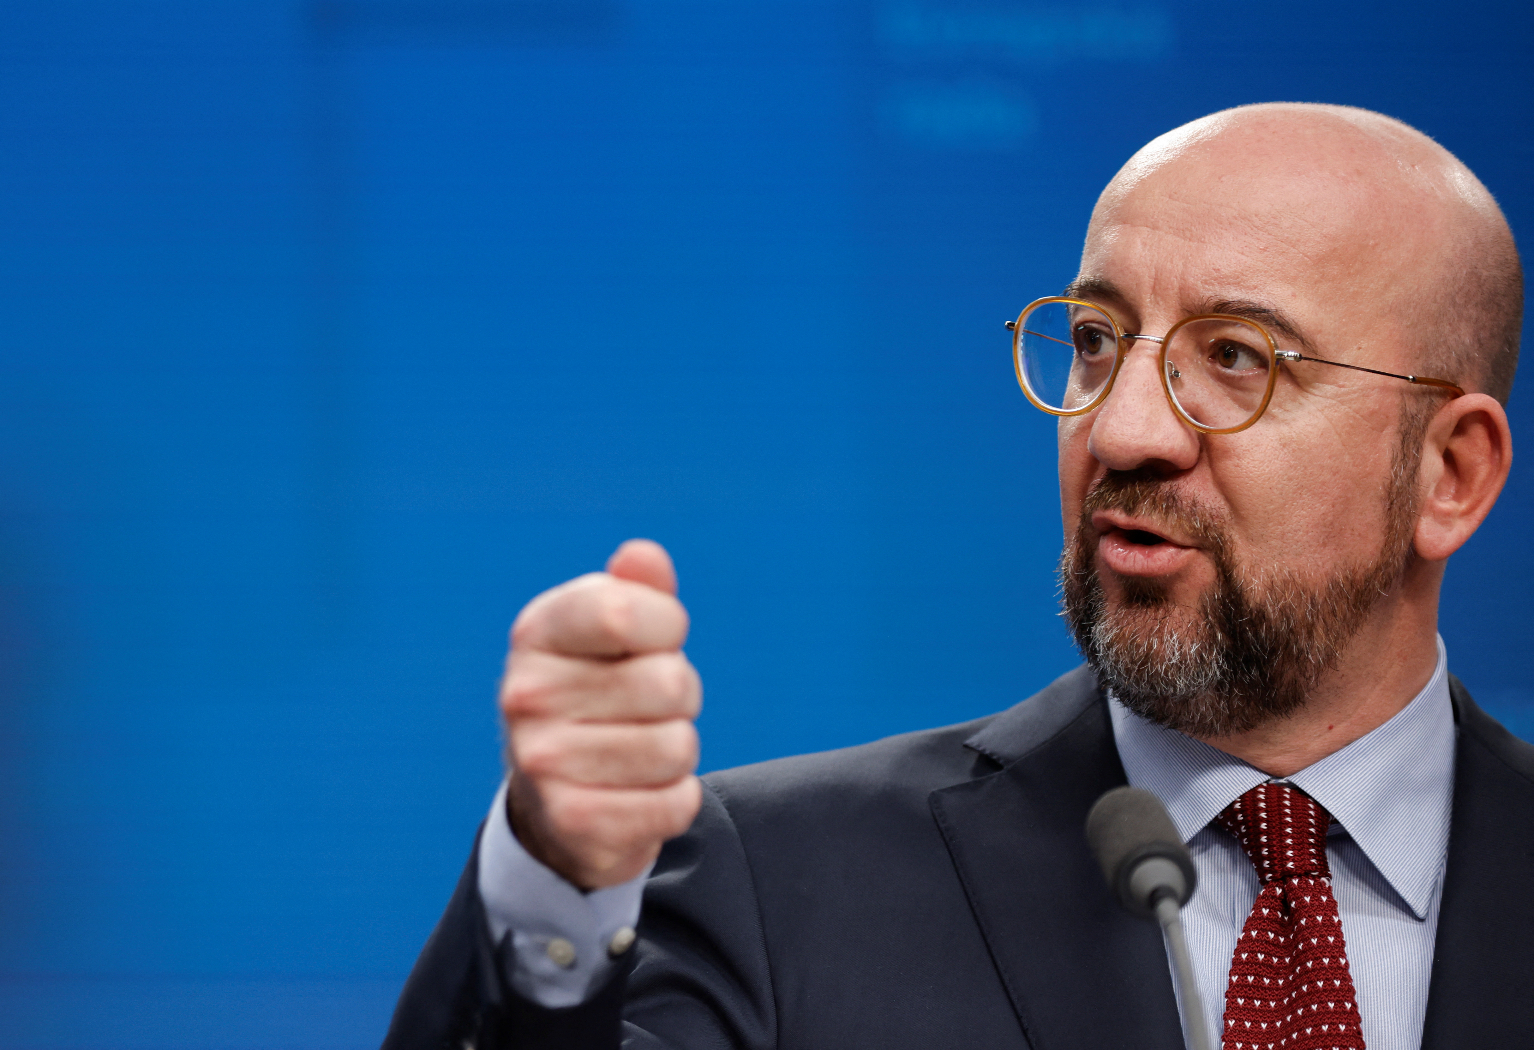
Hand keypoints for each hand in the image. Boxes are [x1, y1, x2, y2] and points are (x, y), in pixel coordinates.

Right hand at [500, 539, 702, 889]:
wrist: (557, 799)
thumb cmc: (601, 692)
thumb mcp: (615, 633)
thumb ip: (638, 588)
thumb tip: (643, 555)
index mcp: (537, 631)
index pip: (626, 611)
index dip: (667, 626)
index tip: (655, 640)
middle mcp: (525, 695)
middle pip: (670, 682)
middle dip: (680, 695)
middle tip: (648, 708)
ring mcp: (541, 762)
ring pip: (679, 747)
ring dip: (679, 751)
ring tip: (641, 749)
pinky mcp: (571, 823)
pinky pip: (676, 803)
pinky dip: (675, 799)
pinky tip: (640, 794)